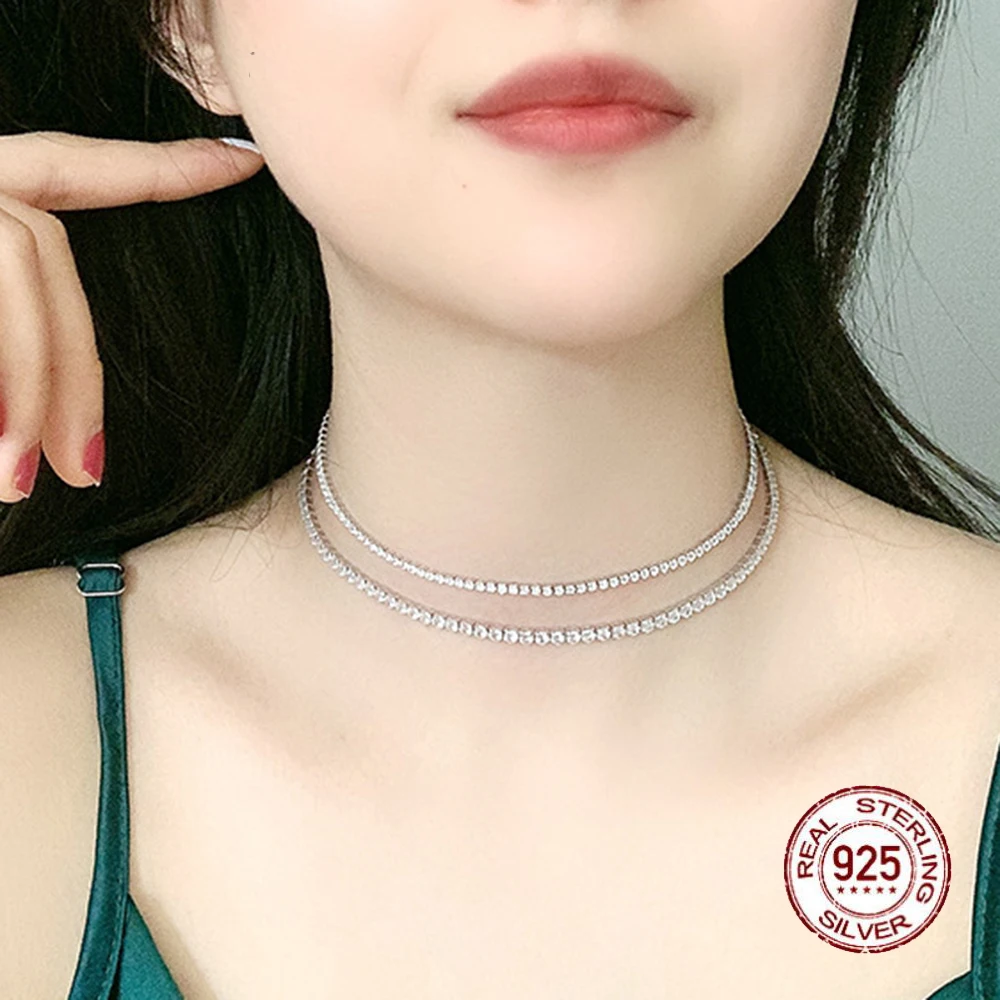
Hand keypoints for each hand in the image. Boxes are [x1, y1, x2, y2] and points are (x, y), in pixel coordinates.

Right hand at [0, 130, 264, 502]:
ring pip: (19, 272)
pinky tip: (0, 465)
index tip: (244, 162)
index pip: (81, 169)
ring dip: (30, 393)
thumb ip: (30, 335)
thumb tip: (86, 449)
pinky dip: (0, 393)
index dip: (161, 168)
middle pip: (45, 253)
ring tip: (20, 483)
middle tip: (86, 472)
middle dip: (72, 375)